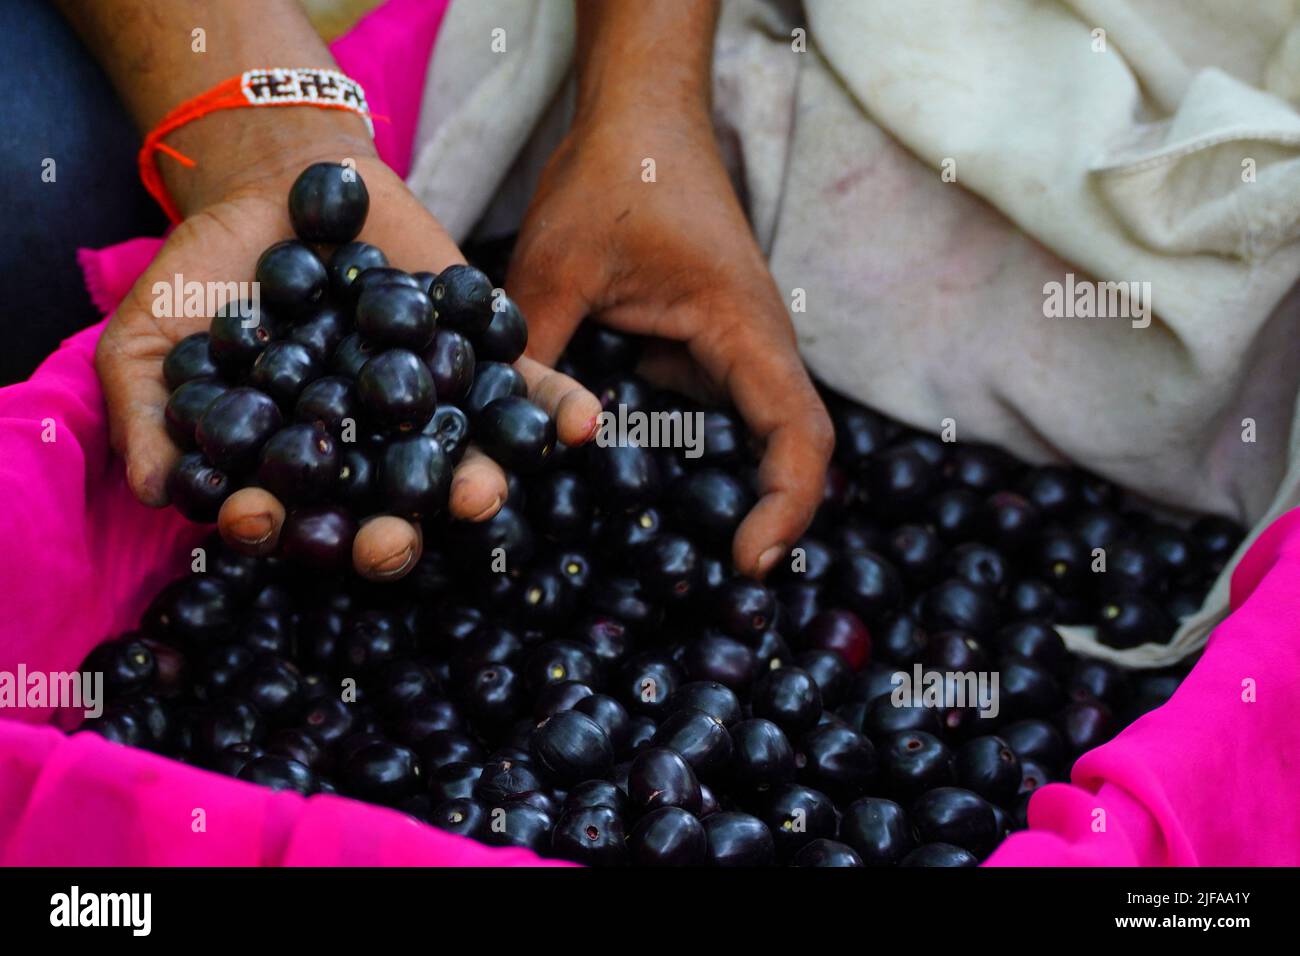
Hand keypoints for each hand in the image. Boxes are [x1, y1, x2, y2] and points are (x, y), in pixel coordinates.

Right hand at [97, 116, 599, 579]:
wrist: (283, 182)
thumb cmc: (207, 272)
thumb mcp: (150, 334)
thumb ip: (148, 411)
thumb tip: (162, 493)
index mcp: (297, 468)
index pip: (290, 517)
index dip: (278, 527)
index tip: (264, 521)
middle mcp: (371, 454)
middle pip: (386, 509)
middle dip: (391, 532)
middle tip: (393, 541)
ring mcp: (433, 411)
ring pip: (462, 463)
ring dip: (478, 482)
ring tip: (483, 491)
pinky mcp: (483, 362)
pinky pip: (528, 392)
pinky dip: (556, 407)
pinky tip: (583, 421)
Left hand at [508, 106, 832, 577]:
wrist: (640, 116)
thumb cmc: (610, 174)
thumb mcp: (555, 266)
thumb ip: (532, 357)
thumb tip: (494, 450)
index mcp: (743, 327)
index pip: (798, 432)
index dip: (787, 505)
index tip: (749, 562)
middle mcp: (754, 346)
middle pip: (789, 450)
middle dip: (764, 519)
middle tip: (710, 592)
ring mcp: (734, 349)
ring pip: (754, 439)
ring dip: (730, 496)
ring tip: (674, 565)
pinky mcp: (706, 348)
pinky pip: (714, 417)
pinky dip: (691, 460)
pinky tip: (638, 495)